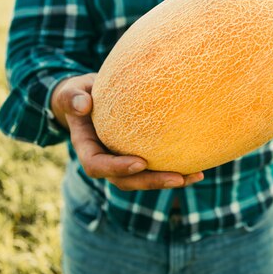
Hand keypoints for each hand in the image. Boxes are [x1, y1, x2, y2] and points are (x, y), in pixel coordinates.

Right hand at [51, 73, 203, 189]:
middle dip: (152, 182)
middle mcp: (105, 160)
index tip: (140, 162)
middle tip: (178, 178)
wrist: (86, 101)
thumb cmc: (80, 93)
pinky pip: (155, 168)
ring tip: (195, 176)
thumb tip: (83, 104)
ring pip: (143, 179)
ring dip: (169, 180)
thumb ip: (74, 97)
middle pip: (126, 181)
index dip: (118, 168)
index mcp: (87, 148)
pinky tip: (199, 167)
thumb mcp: (73, 91)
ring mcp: (121, 162)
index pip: (98, 165)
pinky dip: (175, 169)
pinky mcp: (137, 157)